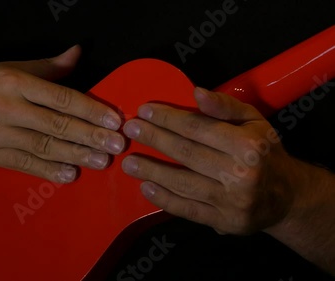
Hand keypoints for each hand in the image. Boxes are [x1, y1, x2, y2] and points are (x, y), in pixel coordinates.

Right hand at [0, 45, 124, 182]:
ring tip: (101, 161)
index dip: (90, 109)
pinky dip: (47, 170)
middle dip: (90, 135)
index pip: (61, 96)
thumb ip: (45, 67)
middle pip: (56, 123)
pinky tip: (68, 175)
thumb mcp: (4, 68)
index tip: (114, 119)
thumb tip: (77, 52)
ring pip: (43, 145)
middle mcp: (7, 107)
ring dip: (75, 154)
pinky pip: (23, 164)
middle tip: (117, 145)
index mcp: (13, 81)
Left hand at [121, 87, 298, 234]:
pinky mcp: (225, 222)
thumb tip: (196, 92)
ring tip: (129, 163)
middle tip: (130, 131)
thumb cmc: (265, 153)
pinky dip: (164, 199)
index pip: (198, 128)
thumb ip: (225, 106)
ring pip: (183, 183)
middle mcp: (241, 173)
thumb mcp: (254, 121)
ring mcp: (232, 201)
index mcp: (248, 145)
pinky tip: (146, 188)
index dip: (168, 118)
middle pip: (187, 153)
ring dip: (151, 172)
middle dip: (154, 139)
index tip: (144, 111)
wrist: (287, 196)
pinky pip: (188, 209)